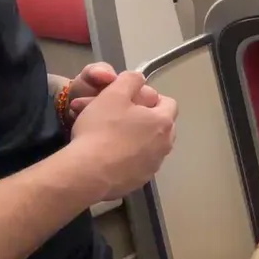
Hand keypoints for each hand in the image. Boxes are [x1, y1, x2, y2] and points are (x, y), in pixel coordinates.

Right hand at [69, 71, 177, 200]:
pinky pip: (139, 162)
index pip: (168, 103)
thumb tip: (140, 78)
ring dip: (136, 137)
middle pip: (161, 125)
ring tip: (111, 134)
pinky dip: (128, 156)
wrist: (89, 172)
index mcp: (163, 122)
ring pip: (150, 144)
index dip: (150, 97)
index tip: (131, 99)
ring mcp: (155, 165)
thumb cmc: (102, 129)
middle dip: (144, 118)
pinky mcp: (141, 180)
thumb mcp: (113, 94)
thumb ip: (130, 80)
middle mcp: (166, 144)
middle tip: (118, 115)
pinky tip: (108, 154)